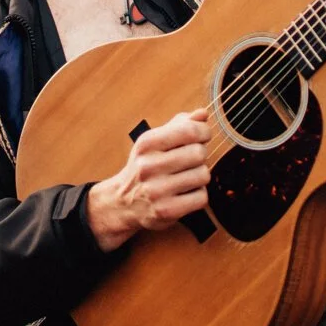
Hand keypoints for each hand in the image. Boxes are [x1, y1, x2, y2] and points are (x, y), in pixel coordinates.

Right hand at [86, 109, 212, 251]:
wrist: (121, 202)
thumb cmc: (145, 167)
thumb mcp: (154, 142)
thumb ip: (180, 125)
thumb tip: (203, 113)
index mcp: (147, 144)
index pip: (189, 130)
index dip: (203, 132)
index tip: (202, 136)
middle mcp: (149, 166)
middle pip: (199, 153)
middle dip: (200, 155)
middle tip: (191, 160)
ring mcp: (157, 190)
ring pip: (203, 175)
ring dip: (200, 176)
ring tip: (187, 178)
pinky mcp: (166, 211)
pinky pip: (201, 197)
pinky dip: (198, 195)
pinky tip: (185, 193)